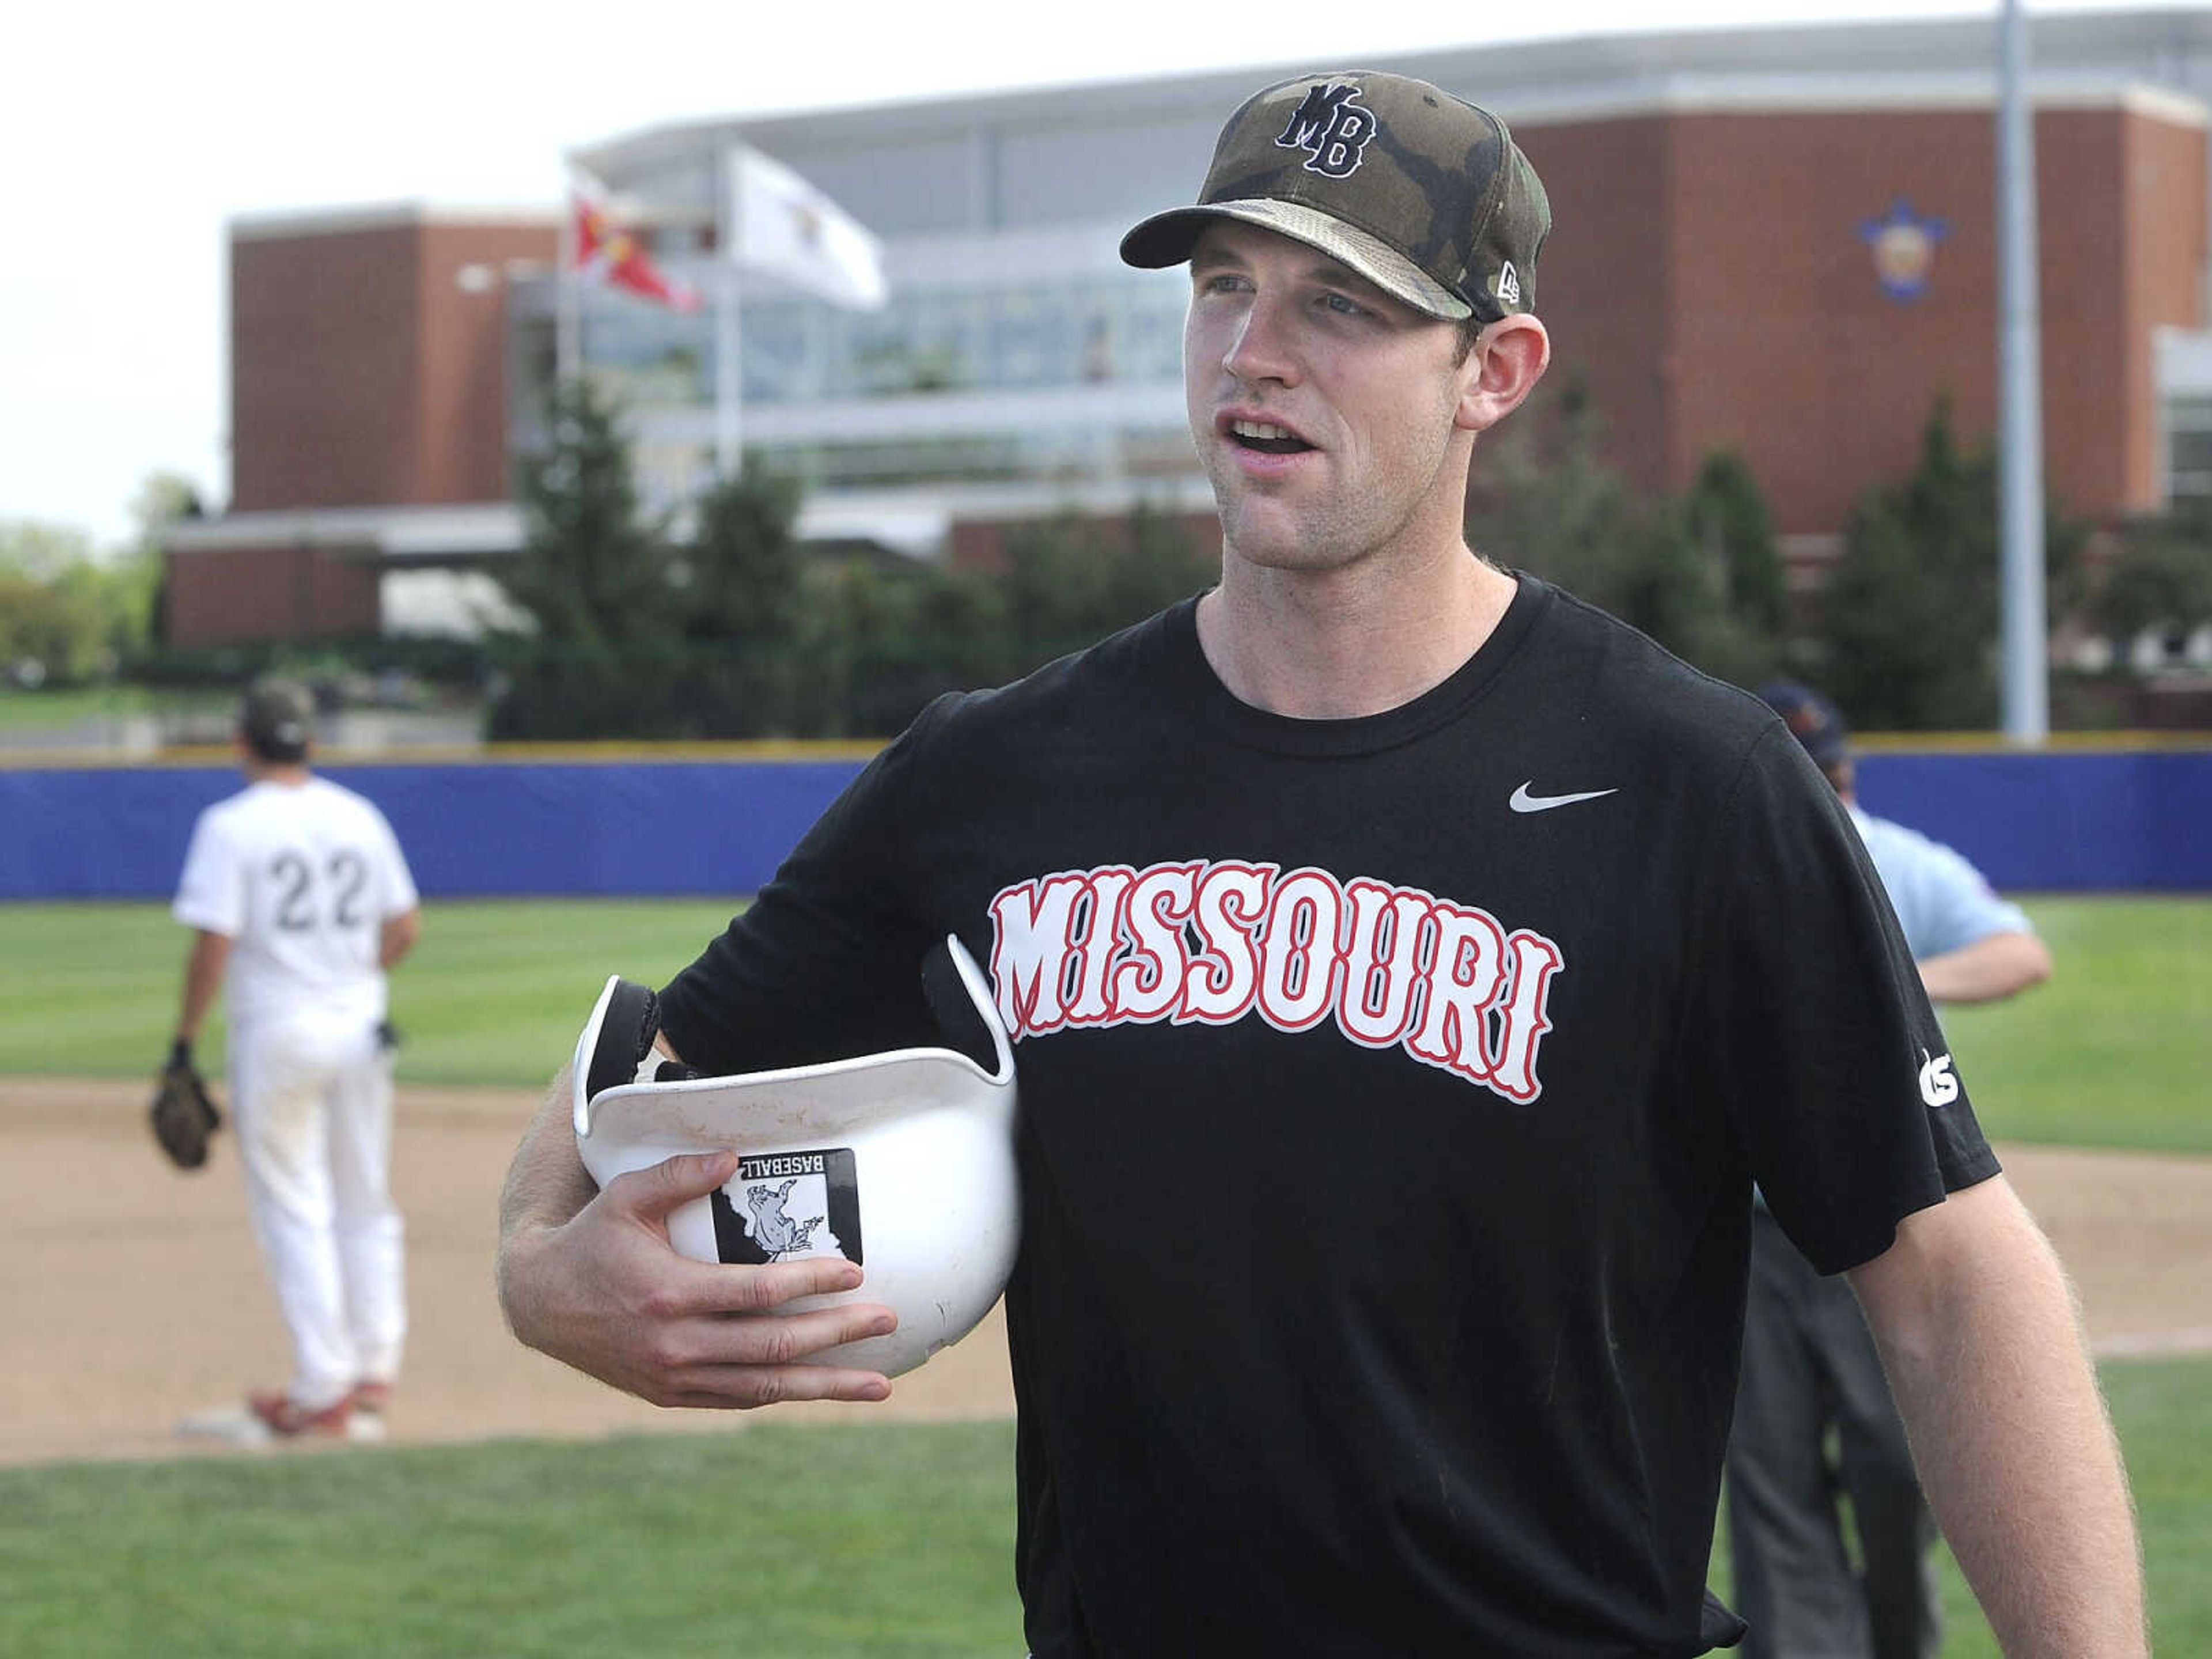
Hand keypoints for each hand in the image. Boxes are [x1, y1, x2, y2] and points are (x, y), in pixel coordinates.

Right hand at [496, 1149, 897, 1408]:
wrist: (541, 1304)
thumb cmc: (592, 1240)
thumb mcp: (626, 1198)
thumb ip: (678, 1175)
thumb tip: (732, 1156)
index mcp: (670, 1294)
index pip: (758, 1294)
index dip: (810, 1284)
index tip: (856, 1272)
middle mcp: (677, 1345)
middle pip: (774, 1347)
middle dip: (838, 1335)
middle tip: (888, 1320)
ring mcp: (675, 1377)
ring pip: (765, 1387)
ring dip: (826, 1386)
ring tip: (880, 1384)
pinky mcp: (672, 1395)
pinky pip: (740, 1399)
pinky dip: (784, 1394)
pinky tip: (823, 1388)